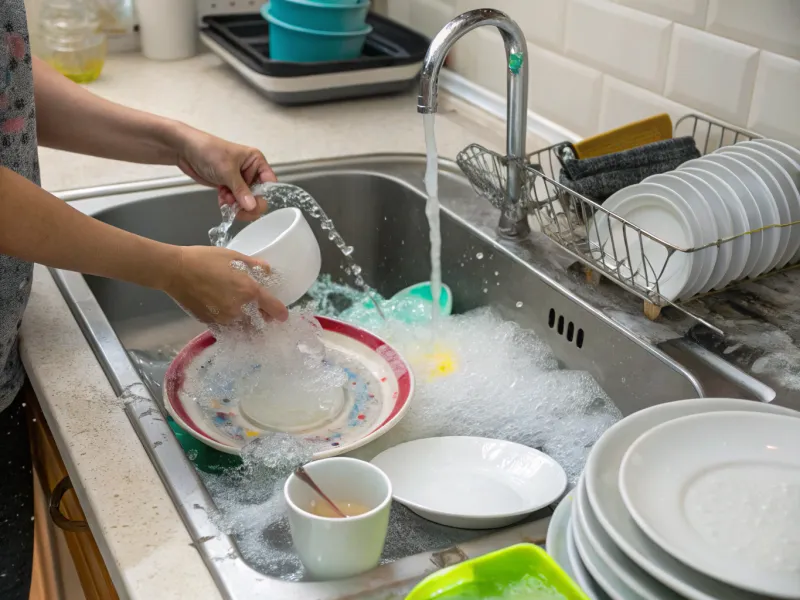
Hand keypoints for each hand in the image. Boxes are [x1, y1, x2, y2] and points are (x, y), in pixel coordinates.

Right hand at [163, 246, 288, 324]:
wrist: (175, 271)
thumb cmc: (205, 259)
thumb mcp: (234, 256)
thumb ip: (254, 265)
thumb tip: (267, 270)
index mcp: (249, 292)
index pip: (274, 309)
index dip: (281, 313)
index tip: (283, 315)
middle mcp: (240, 310)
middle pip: (261, 322)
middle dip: (265, 319)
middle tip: (263, 313)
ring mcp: (225, 319)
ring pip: (245, 329)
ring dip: (249, 325)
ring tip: (247, 318)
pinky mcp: (211, 324)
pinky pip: (228, 329)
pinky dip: (233, 326)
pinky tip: (230, 318)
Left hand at [175, 126, 276, 221]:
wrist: (185, 150)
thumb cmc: (208, 150)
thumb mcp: (227, 171)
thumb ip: (240, 190)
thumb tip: (252, 206)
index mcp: (256, 161)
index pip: (269, 183)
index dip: (263, 195)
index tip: (253, 203)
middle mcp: (250, 171)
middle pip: (258, 195)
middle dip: (247, 203)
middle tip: (238, 209)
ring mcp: (239, 180)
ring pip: (246, 201)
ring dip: (236, 205)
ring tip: (225, 199)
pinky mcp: (228, 186)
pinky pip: (234, 201)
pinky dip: (228, 204)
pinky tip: (221, 199)